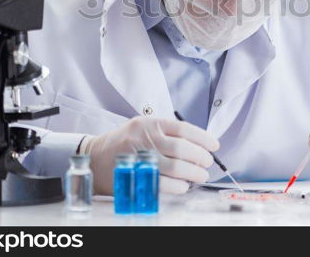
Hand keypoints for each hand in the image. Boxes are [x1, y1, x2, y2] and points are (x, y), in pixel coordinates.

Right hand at [80, 116, 219, 194]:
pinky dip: (177, 186)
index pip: (183, 128)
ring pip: (174, 166)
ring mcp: (138, 157)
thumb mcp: (144, 128)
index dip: (203, 138)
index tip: (214, 145)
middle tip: (207, 163)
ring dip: (193, 173)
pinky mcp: (133, 175)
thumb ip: (168, 132)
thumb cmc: (125, 143)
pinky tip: (184, 186)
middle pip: (182, 148)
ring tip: (200, 176)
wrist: (94, 157)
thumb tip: (200, 144)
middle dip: (200, 157)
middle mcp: (145, 137)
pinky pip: (161, 182)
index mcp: (150, 123)